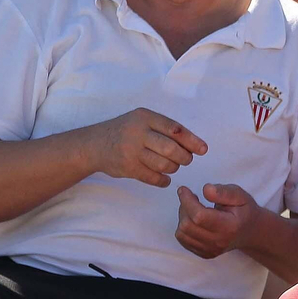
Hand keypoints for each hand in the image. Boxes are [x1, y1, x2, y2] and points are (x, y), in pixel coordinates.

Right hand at [86, 107, 206, 186]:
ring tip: (172, 166)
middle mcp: (137, 133)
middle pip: (170, 149)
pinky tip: (164, 178)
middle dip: (184, 157)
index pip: (174, 129)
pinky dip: (163, 180)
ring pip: (164, 164)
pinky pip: (154, 178)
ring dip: (174, 168)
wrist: (94, 145)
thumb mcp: (142, 120)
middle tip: (186, 160)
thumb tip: (194, 144)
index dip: (192, 140)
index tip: (203, 149)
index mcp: (145, 117)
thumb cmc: (126, 131)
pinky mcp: (127, 168)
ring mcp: (131, 151)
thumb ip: (164, 128)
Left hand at [176, 183, 262, 259]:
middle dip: (184, 208)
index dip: (187, 201)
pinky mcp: (205, 253)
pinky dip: (184, 228)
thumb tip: (206, 190)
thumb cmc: (244, 211)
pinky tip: (194, 220)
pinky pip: (183, 241)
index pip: (199, 216)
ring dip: (182, 218)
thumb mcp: (239, 195)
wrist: (251, 231)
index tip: (184, 189)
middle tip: (192, 198)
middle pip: (187, 225)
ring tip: (193, 209)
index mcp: (229, 226)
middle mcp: (219, 241)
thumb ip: (223, 192)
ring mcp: (211, 250)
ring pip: (182, 234)